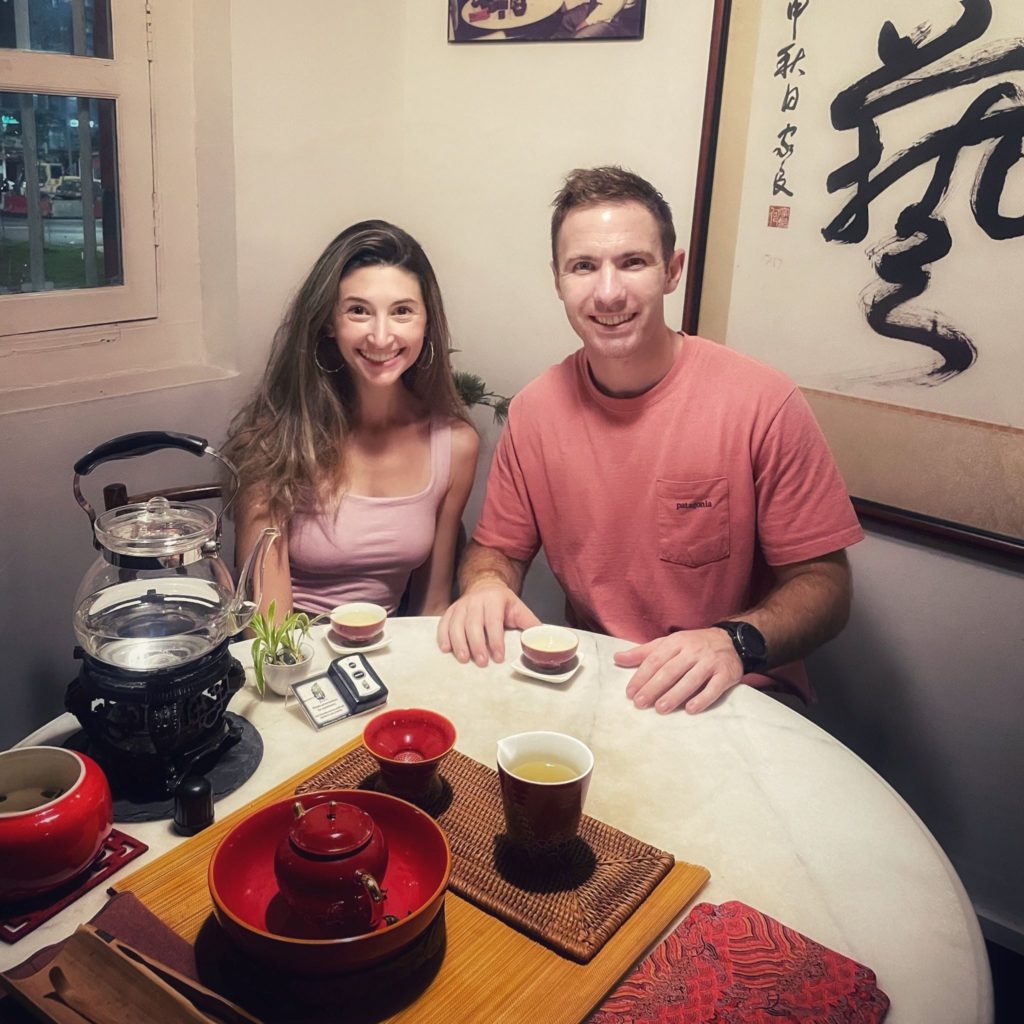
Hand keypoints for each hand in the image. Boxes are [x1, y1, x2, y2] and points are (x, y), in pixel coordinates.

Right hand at [437, 582, 540, 665]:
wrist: (485, 585)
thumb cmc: (503, 602)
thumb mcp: (519, 609)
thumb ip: (530, 624)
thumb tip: (543, 640)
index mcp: (494, 599)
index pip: (494, 622)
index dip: (496, 640)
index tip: (499, 657)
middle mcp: (475, 601)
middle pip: (473, 624)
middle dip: (477, 645)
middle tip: (482, 662)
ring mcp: (461, 605)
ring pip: (456, 624)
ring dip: (459, 643)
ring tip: (464, 659)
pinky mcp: (451, 610)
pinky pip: (444, 623)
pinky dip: (443, 636)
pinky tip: (447, 649)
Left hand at [613, 627, 743, 713]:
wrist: (730, 640)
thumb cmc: (693, 645)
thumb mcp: (668, 644)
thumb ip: (643, 653)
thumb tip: (617, 658)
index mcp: (676, 642)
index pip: (655, 660)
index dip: (642, 676)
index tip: (630, 693)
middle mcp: (693, 651)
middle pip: (670, 671)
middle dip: (654, 688)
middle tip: (640, 704)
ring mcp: (710, 662)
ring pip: (691, 680)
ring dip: (675, 695)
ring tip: (661, 709)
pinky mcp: (726, 673)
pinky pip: (714, 687)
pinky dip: (703, 698)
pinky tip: (690, 709)